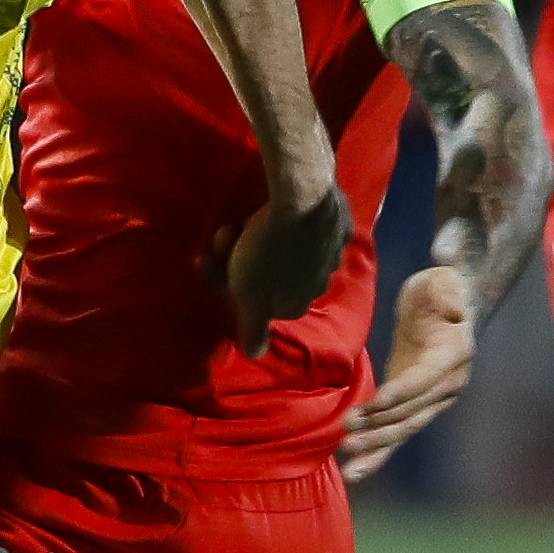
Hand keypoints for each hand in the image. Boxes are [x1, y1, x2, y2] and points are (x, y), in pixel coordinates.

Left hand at [212, 183, 348, 360]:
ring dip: (259, 238)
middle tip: (224, 235)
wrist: (303, 197)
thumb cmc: (268, 249)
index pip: (261, 302)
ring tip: (240, 222)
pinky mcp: (338, 223)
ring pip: (289, 251)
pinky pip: (308, 227)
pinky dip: (289, 220)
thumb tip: (255, 355)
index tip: (214, 261)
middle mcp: (321, 283)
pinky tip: (275, 209)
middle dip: (242, 258)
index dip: (232, 282)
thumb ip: (254, 328)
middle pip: (274, 276)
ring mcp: (333, 253)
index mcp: (298, 304)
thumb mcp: (250, 294)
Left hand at [339, 265, 473, 483]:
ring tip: (347, 458)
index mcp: (454, 354)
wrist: (446, 302)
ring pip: (402, 429)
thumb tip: (457, 309)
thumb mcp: (445, 277)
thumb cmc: (442, 285)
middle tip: (347, 431)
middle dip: (380, 424)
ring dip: (375, 444)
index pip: (424, 379)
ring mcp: (432, 400)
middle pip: (411, 411)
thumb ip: (449, 288)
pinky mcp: (413, 406)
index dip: (401, 392)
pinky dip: (377, 454)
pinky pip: (396, 433)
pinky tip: (354, 472)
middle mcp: (448, 383)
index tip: (376, 403)